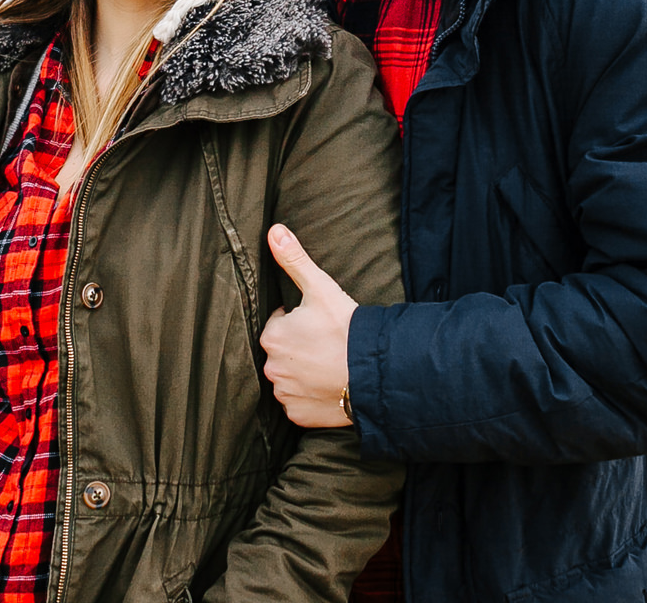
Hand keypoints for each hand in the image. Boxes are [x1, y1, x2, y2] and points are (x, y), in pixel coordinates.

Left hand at [259, 224, 359, 427]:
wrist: (375, 372)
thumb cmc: (347, 328)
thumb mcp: (320, 288)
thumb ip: (294, 259)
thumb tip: (274, 230)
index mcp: (272, 336)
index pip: (279, 326)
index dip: (299, 322)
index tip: (319, 324)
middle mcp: (271, 368)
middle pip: (283, 353)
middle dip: (299, 348)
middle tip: (326, 344)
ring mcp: (285, 394)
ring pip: (289, 379)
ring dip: (303, 373)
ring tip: (329, 365)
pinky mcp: (299, 415)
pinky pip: (298, 404)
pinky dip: (310, 397)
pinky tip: (328, 387)